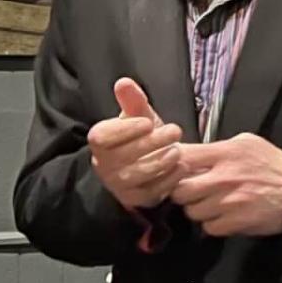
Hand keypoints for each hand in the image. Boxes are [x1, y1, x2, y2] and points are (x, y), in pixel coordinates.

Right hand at [87, 77, 183, 208]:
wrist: (142, 166)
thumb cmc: (138, 137)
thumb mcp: (137, 117)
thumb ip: (132, 101)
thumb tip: (123, 82)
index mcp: (100, 141)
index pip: (103, 137)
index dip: (125, 130)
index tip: (148, 122)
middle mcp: (105, 164)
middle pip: (123, 156)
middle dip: (151, 143)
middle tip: (175, 131)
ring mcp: (119, 184)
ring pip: (137, 175)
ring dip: (160, 162)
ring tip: (178, 150)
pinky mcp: (136, 199)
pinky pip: (151, 192)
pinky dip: (168, 180)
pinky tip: (181, 168)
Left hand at [170, 133, 281, 236]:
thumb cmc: (272, 164)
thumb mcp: (247, 143)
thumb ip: (217, 147)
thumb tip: (188, 151)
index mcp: (225, 153)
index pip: (183, 157)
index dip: (173, 165)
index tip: (175, 170)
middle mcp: (223, 177)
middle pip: (180, 190)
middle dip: (182, 192)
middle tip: (193, 192)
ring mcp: (229, 202)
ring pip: (192, 211)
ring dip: (198, 210)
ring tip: (211, 205)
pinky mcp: (236, 222)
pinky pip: (209, 227)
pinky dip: (214, 224)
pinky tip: (224, 216)